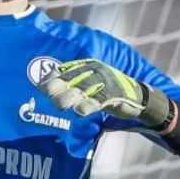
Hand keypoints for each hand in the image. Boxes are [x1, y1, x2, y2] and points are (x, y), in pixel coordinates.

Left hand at [38, 59, 172, 128]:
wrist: (138, 97)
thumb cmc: (108, 92)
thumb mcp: (91, 84)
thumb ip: (73, 85)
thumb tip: (46, 90)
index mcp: (88, 66)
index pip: (66, 69)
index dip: (53, 77)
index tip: (40, 87)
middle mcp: (95, 71)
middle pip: (73, 79)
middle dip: (58, 86)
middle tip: (46, 94)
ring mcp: (106, 83)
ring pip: (84, 89)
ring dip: (70, 97)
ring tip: (59, 105)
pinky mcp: (115, 95)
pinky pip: (100, 100)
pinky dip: (89, 105)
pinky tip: (80, 112)